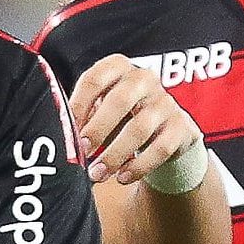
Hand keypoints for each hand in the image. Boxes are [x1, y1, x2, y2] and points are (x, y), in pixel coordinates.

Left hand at [70, 54, 202, 185]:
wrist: (163, 130)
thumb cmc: (120, 115)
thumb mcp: (100, 107)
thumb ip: (81, 115)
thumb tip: (61, 136)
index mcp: (118, 67)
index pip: (94, 79)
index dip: (78, 105)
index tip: (67, 129)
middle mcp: (144, 78)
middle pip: (120, 100)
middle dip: (98, 128)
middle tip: (82, 151)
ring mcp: (166, 101)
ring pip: (140, 128)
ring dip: (115, 154)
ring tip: (97, 173)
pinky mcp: (182, 126)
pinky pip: (161, 148)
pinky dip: (139, 166)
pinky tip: (122, 177)